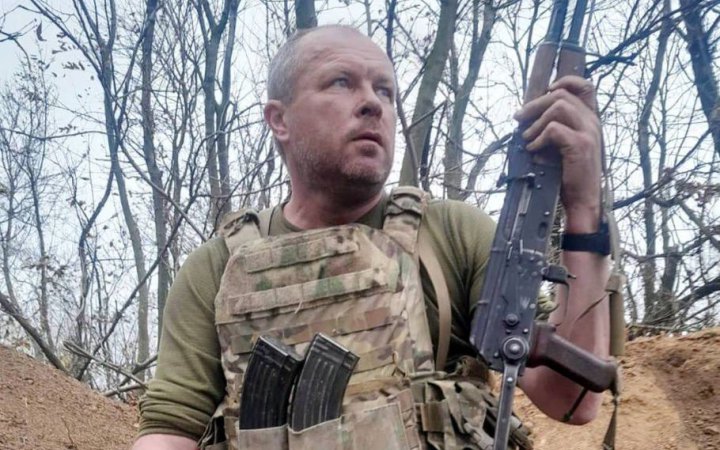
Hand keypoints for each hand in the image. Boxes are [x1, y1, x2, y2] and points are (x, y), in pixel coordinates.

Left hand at [514, 76, 601, 232]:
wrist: (583, 200)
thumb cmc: (570, 174)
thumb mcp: (566, 146)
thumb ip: (558, 127)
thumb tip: (530, 115)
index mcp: (591, 120)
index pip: (586, 86)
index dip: (565, 81)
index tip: (545, 90)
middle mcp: (593, 122)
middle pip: (561, 95)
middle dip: (534, 105)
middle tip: (518, 118)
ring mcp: (589, 132)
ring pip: (558, 106)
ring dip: (536, 122)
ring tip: (527, 139)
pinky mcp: (581, 145)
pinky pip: (553, 129)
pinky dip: (538, 139)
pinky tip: (533, 151)